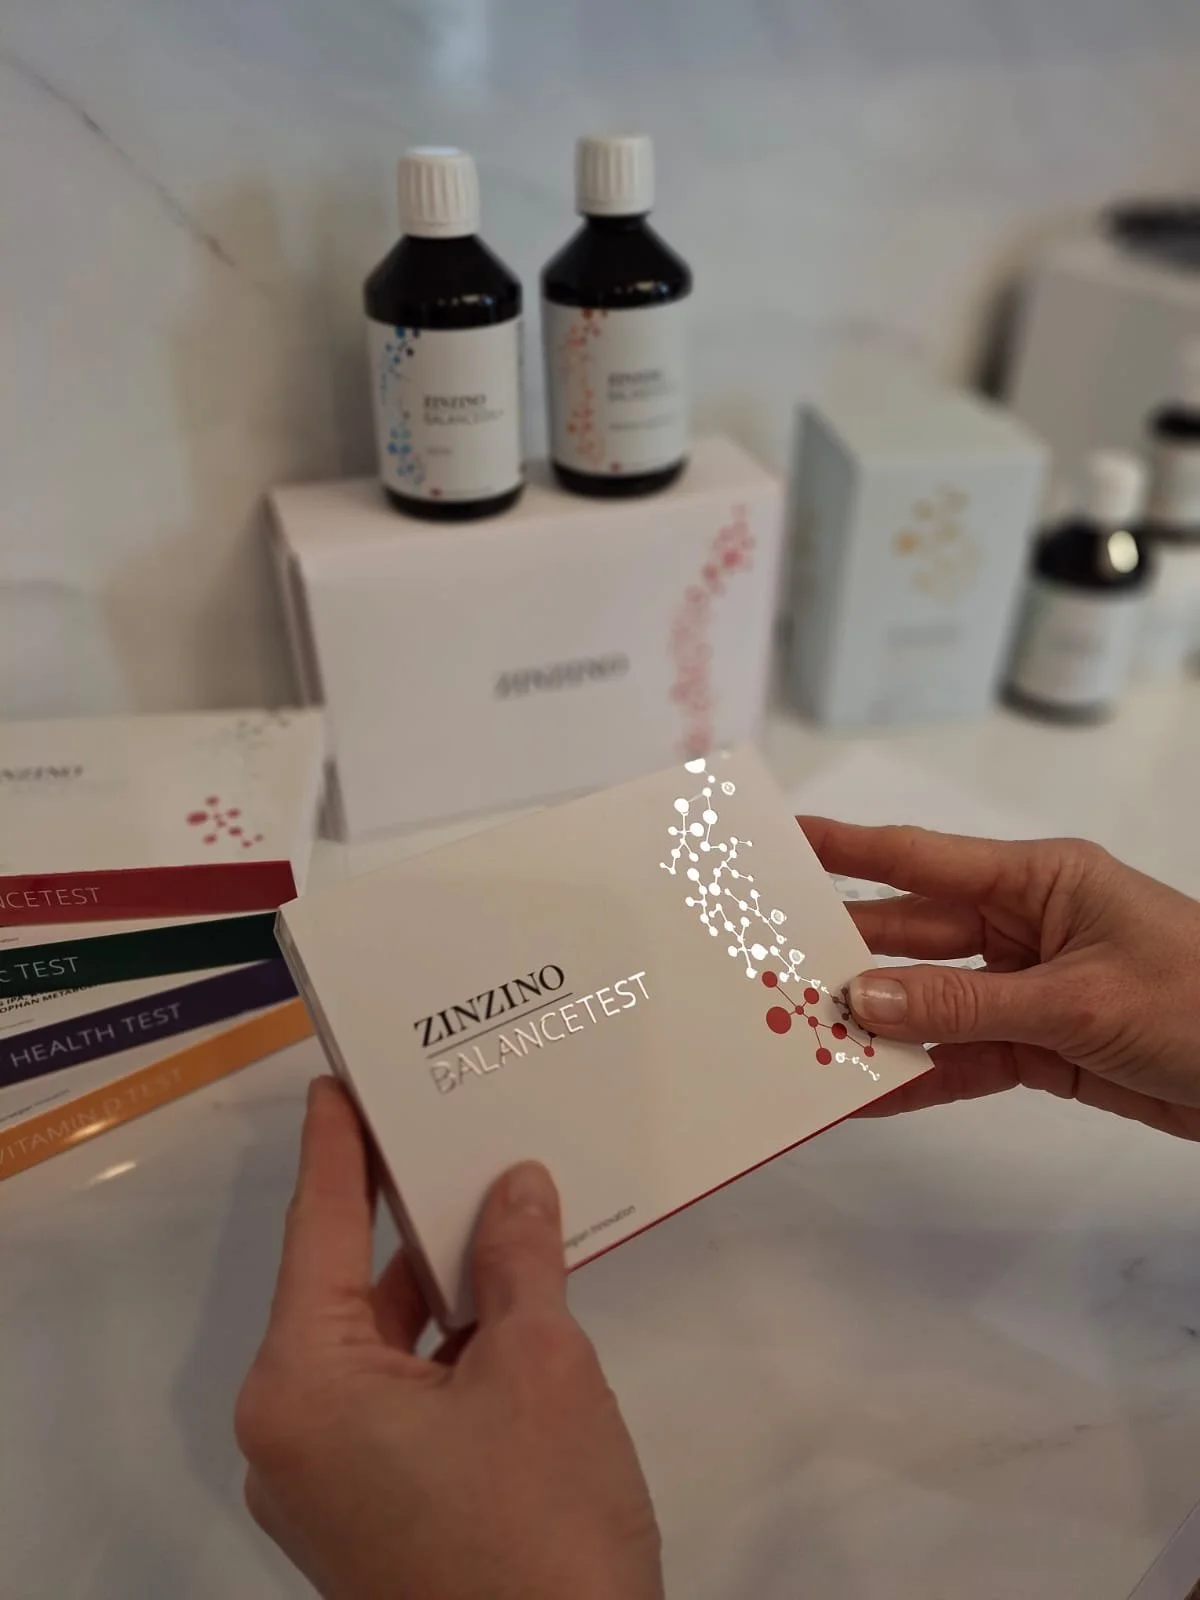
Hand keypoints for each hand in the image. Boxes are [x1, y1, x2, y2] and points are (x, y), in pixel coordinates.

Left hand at [236, 1077, 662, 1599]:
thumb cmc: (536, 1525)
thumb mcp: (540, 1370)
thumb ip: (518, 1264)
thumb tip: (515, 1187)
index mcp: (300, 1386)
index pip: (318, 1229)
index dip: (337, 1143)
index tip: (343, 1073)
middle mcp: (293, 1432)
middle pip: (348, 1287)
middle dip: (408, 1210)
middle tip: (448, 1121)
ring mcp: (332, 1484)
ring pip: (382, 1346)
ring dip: (441, 1282)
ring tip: (496, 1194)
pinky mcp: (376, 1517)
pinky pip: (403, 1398)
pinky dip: (451, 1347)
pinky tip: (509, 1297)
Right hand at [800, 819, 1199, 1140]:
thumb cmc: (1197, 1001)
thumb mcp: (1077, 1000)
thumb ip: (964, 1003)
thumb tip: (860, 997)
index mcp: (1038, 880)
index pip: (921, 859)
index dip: (845, 849)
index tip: (780, 839)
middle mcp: (1023, 925)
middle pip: (913, 936)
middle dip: (843, 951)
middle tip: (765, 964)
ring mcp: (1029, 988)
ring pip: (930, 1003)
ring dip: (875, 1025)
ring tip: (800, 1041)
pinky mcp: (1041, 1047)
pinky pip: (963, 1056)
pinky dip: (920, 1076)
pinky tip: (869, 1096)